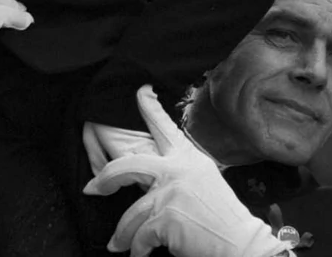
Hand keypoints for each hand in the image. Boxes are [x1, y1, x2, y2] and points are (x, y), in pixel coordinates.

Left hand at [84, 86, 290, 256]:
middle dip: (105, 178)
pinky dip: (137, 249)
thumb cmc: (222, 215)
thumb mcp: (203, 178)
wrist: (240, 242)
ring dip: (122, 234)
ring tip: (118, 245)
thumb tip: (152, 179)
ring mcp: (170, 192)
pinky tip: (138, 254)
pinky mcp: (166, 218)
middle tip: (91, 187)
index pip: (164, 126)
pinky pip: (140, 236)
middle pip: (128, 165)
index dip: (149, 106)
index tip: (140, 91)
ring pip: (131, 213)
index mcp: (187, 156)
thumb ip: (179, 171)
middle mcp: (176, 168)